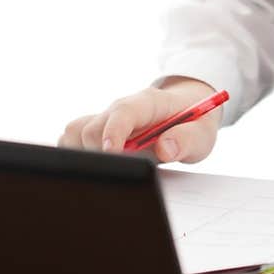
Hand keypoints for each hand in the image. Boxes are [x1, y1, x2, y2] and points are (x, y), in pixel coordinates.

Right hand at [58, 79, 221, 163]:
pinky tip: (97, 165)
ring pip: (76, 132)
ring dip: (86, 154)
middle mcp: (121, 107)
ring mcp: (106, 117)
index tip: (112, 154)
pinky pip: (71, 138)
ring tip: (112, 167)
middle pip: (93, 127)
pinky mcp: (96, 128)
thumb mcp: (202, 134)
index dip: (113, 132)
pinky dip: (75, 153)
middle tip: (122, 170)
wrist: (188, 109)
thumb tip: (165, 148)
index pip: (123, 111)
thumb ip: (186, 140)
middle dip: (101, 154)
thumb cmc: (194, 122)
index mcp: (148, 102)